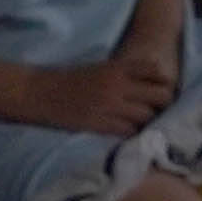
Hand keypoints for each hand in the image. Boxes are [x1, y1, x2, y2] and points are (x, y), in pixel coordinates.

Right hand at [36, 48, 174, 138]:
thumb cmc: (68, 79)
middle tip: (160, 110)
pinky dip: (132, 132)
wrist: (37, 92)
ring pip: (147, 116)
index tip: (163, 90)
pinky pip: (128, 131)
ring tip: (146, 124)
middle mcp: (118, 85)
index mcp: (117, 68)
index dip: (164, 82)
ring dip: (149, 121)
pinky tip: (128, 132)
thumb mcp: (99, 67)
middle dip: (163, 104)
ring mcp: (109, 105)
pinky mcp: (98, 124)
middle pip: (160, 95)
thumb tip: (150, 81)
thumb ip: (123, 72)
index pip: (156, 71)